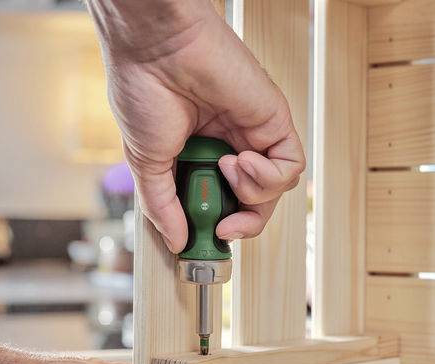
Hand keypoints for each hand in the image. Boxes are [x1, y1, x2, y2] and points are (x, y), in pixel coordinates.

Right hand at [88, 0, 305, 252]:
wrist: (155, 50)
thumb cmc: (144, 91)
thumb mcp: (147, 163)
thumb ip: (163, 206)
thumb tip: (176, 241)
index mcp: (201, 154)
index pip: (224, 201)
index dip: (221, 224)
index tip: (206, 236)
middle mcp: (231, 145)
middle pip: (255, 201)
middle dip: (244, 223)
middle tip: (223, 228)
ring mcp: (253, 134)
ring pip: (275, 189)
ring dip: (252, 194)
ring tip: (226, 168)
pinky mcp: (274, 121)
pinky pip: (290, 166)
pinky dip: (268, 176)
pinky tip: (241, 161)